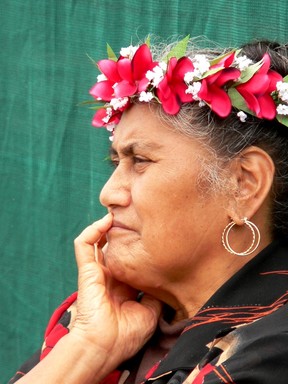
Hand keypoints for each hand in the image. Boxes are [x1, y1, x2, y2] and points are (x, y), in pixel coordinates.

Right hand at [72, 213, 161, 372]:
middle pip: (114, 247)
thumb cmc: (126, 334)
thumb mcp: (150, 312)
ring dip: (106, 226)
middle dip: (123, 231)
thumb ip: (154, 294)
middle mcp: (110, 276)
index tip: (153, 234)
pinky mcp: (86, 270)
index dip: (138, 247)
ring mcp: (97, 272)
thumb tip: (163, 279)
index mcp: (122, 286)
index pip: (128, 260)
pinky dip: (92, 231)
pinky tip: (105, 221)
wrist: (105, 346)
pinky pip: (84, 245)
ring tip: (118, 212)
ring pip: (97, 242)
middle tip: (136, 215)